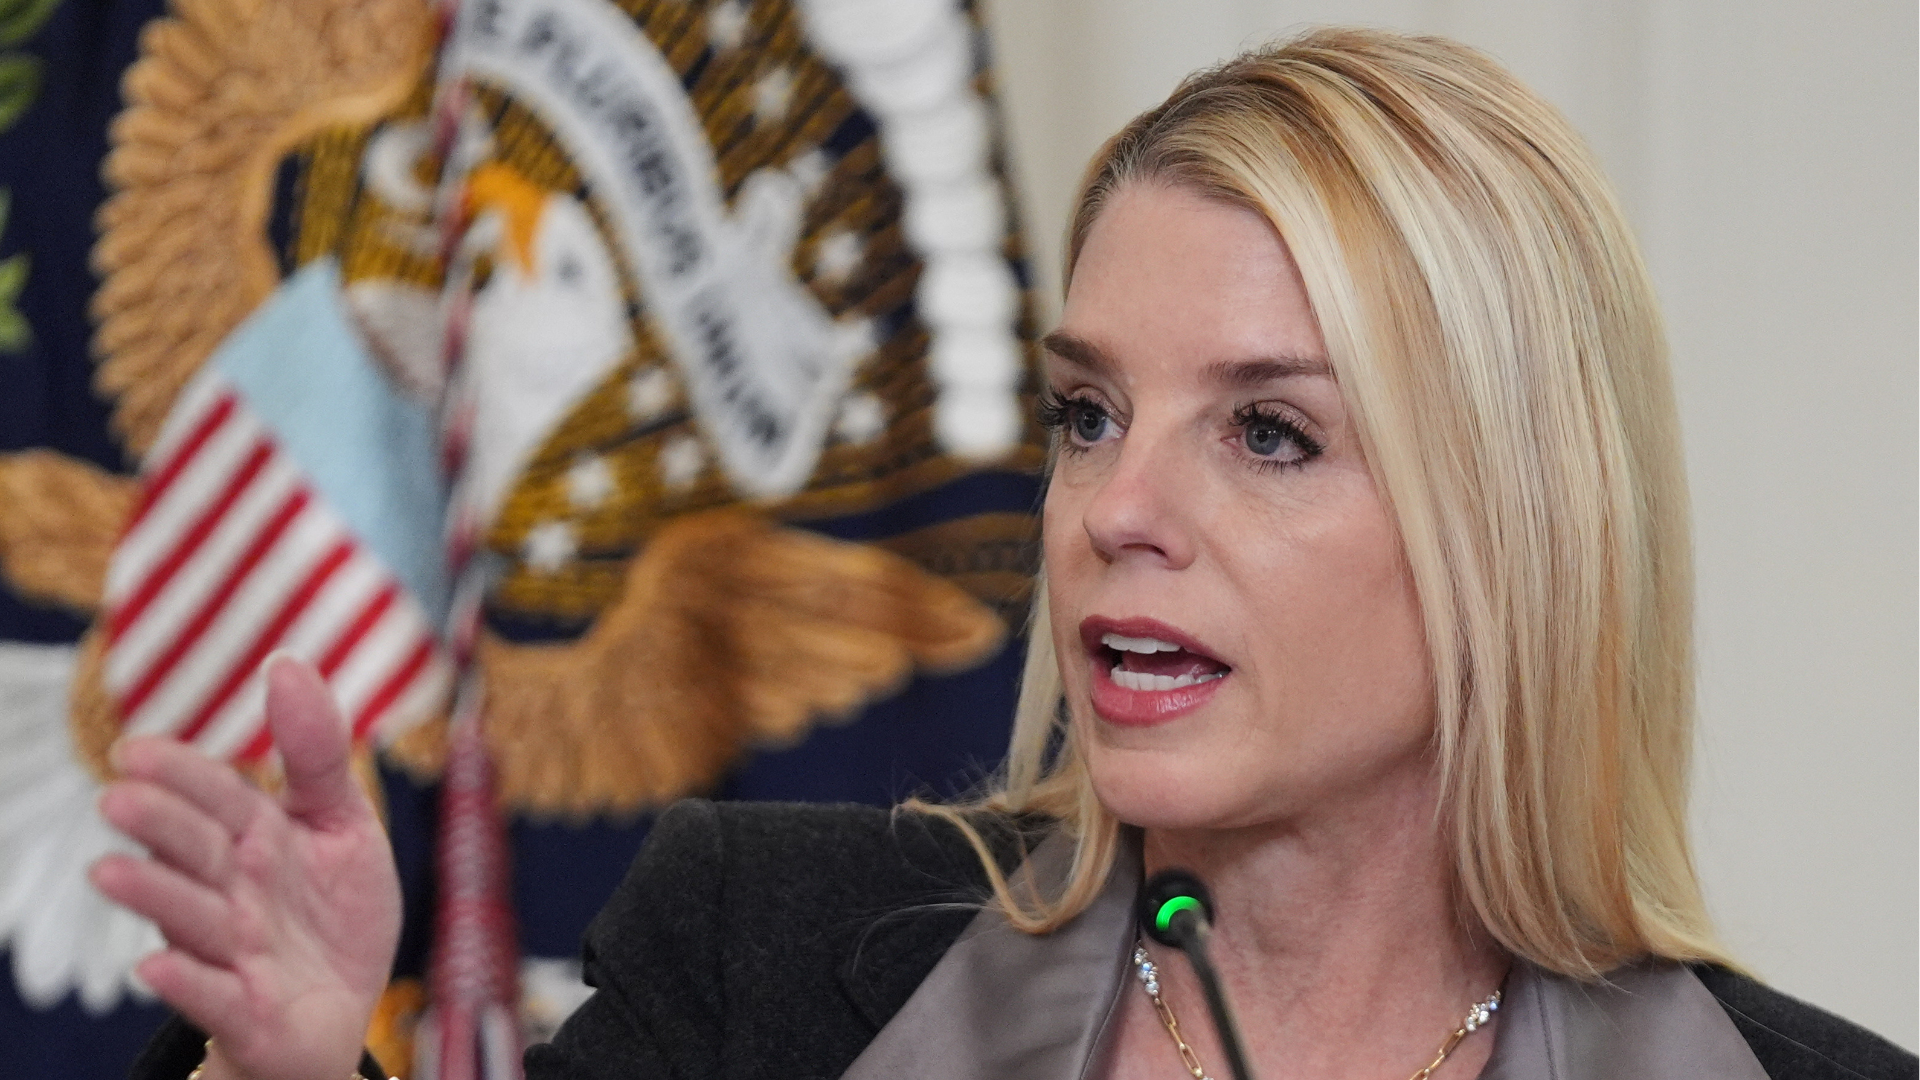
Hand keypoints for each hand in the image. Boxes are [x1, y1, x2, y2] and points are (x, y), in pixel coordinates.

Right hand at [91, 656, 401, 1079]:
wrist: (340, 1009)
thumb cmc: (332, 909)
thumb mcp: (342, 822)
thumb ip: (317, 752)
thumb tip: (286, 661)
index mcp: (256, 840)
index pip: (217, 798)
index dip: (182, 773)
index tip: (135, 749)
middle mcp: (235, 892)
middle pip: (197, 852)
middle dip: (161, 826)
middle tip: (118, 798)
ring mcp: (237, 951)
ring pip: (194, 920)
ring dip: (154, 896)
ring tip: (110, 872)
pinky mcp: (249, 1011)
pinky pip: (216, 996)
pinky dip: (188, 982)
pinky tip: (157, 966)